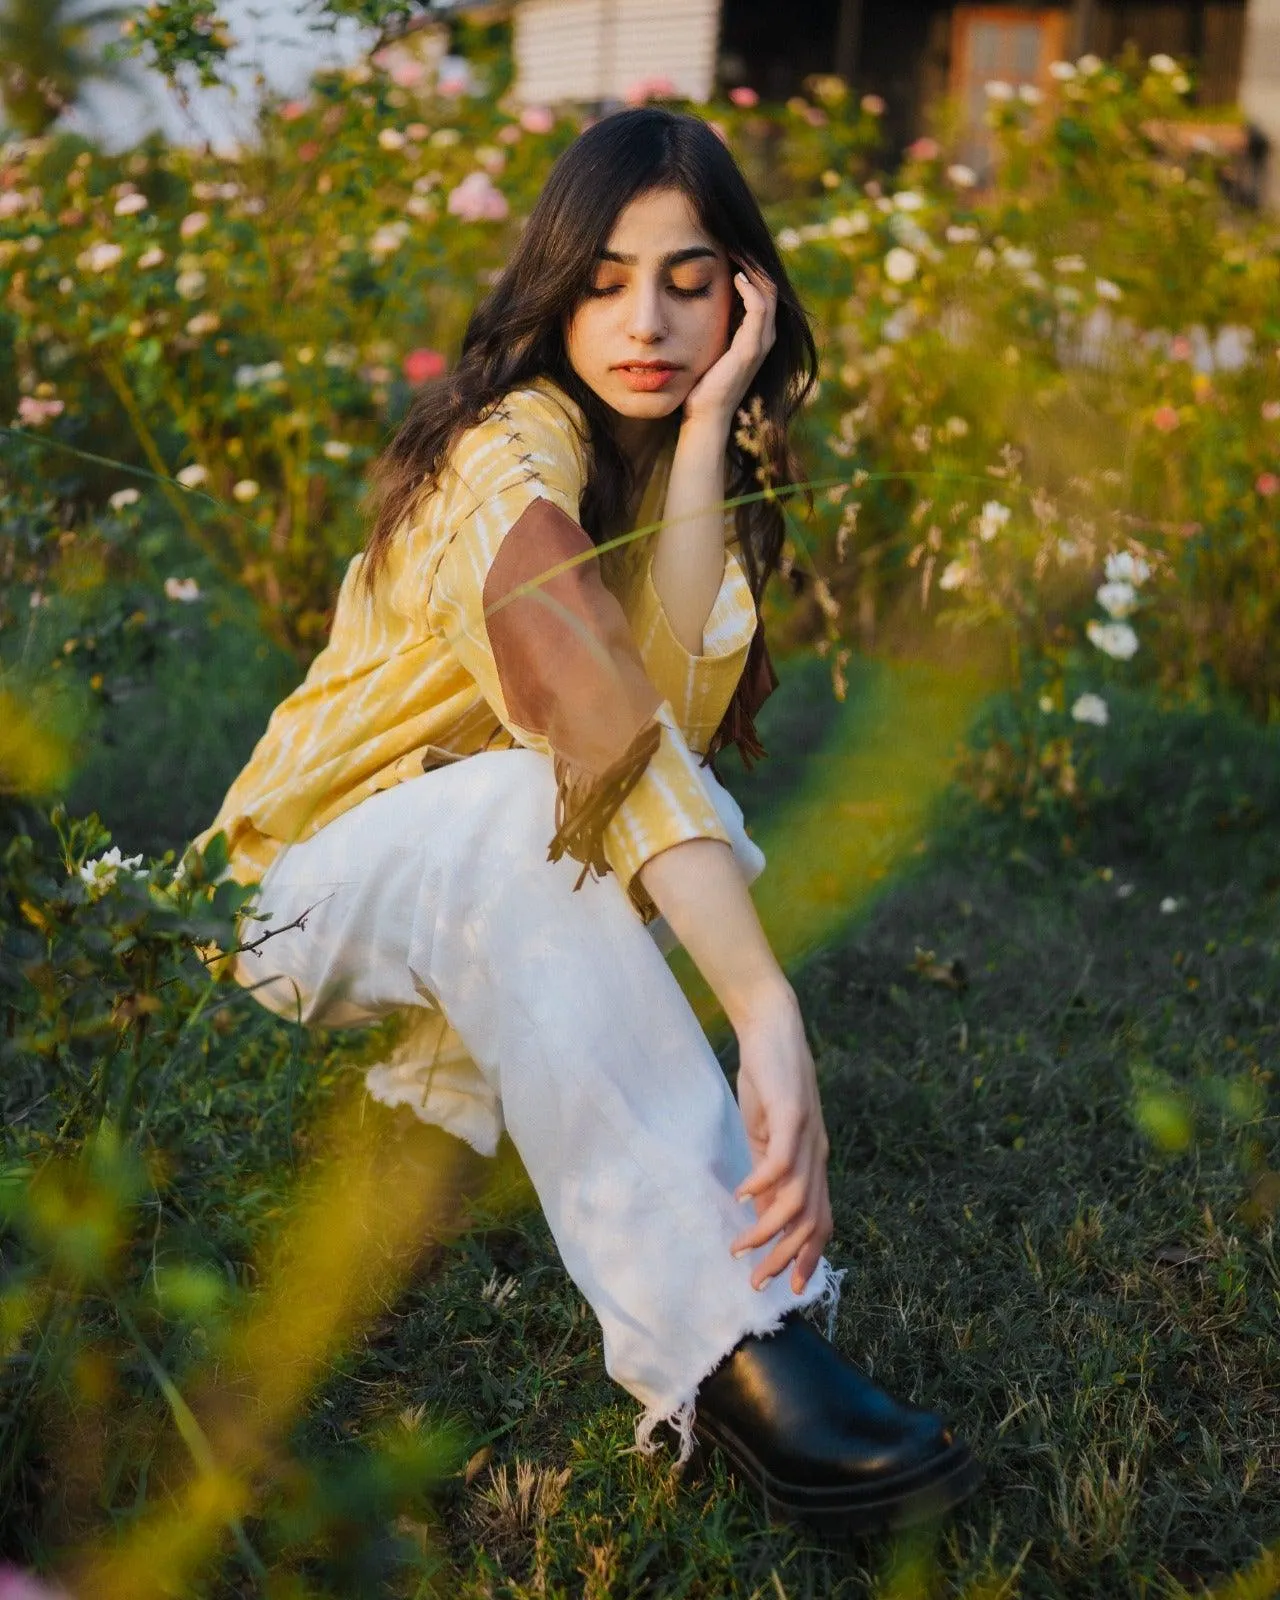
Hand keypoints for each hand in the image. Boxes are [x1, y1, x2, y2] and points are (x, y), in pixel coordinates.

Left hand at [680, 264, 777, 433]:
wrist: (705, 415)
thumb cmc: (703, 383)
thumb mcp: (711, 345)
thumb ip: (716, 325)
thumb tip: (702, 300)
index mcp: (757, 335)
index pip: (764, 291)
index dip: (752, 267)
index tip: (731, 247)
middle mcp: (765, 337)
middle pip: (771, 287)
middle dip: (754, 262)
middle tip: (735, 240)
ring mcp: (761, 343)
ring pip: (769, 294)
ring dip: (754, 270)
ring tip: (737, 250)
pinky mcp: (750, 350)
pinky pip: (759, 310)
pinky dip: (750, 290)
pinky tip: (736, 277)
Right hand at [729, 984, 832, 1294]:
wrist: (774, 1028)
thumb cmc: (768, 1082)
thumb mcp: (767, 1136)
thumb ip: (769, 1173)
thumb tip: (761, 1213)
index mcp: (814, 1162)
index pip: (822, 1221)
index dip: (809, 1257)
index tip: (788, 1289)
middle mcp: (818, 1154)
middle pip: (812, 1221)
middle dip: (786, 1258)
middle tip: (756, 1281)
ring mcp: (808, 1135)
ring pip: (798, 1199)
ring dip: (769, 1231)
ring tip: (739, 1247)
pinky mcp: (791, 1113)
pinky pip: (782, 1159)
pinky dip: (762, 1183)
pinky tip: (741, 1195)